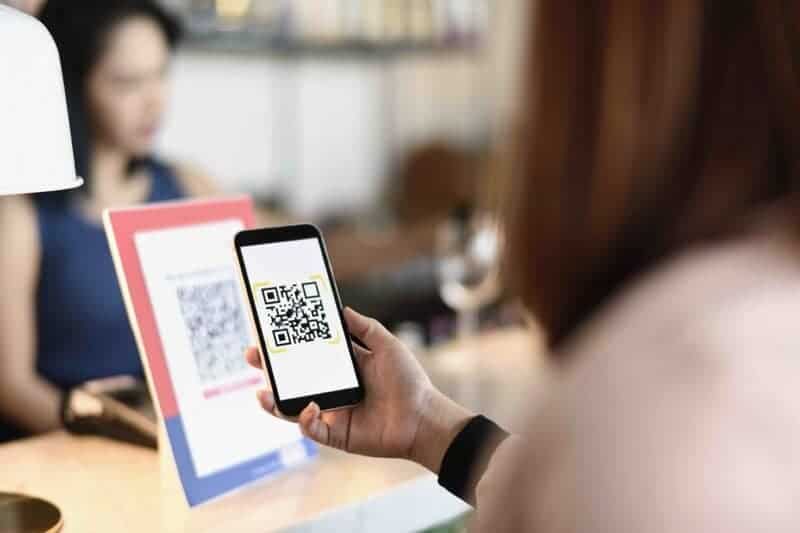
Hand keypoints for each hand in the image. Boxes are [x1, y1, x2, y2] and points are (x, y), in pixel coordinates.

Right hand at [245, 307, 472, 472]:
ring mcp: (332, 411)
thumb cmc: (409, 381)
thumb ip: (364, 327)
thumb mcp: (386, 345)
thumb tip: (341, 308)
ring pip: (294, 406)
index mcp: (343, 367)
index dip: (289, 344)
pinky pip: (312, 427)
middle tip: (253, 356)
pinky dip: (305, 418)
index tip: (270, 331)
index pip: (308, 353)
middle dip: (270, 369)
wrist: (424, 417)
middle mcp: (334, 388)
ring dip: (274, 400)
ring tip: (262, 390)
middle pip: (294, 379)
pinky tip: (310, 406)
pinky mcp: (336, 434)